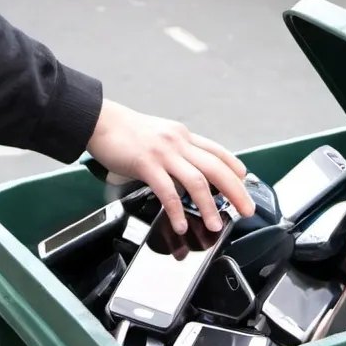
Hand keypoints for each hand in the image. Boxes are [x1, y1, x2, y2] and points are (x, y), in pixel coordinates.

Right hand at [87, 100, 255, 233]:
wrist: (99, 121)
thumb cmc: (125, 132)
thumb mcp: (158, 136)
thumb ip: (175, 152)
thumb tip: (187, 173)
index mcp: (182, 136)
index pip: (217, 151)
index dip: (234, 167)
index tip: (245, 182)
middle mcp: (178, 142)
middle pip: (216, 168)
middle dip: (235, 191)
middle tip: (246, 210)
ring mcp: (163, 153)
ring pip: (196, 181)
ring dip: (209, 206)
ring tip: (215, 225)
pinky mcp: (146, 163)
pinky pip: (167, 190)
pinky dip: (176, 209)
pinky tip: (181, 223)